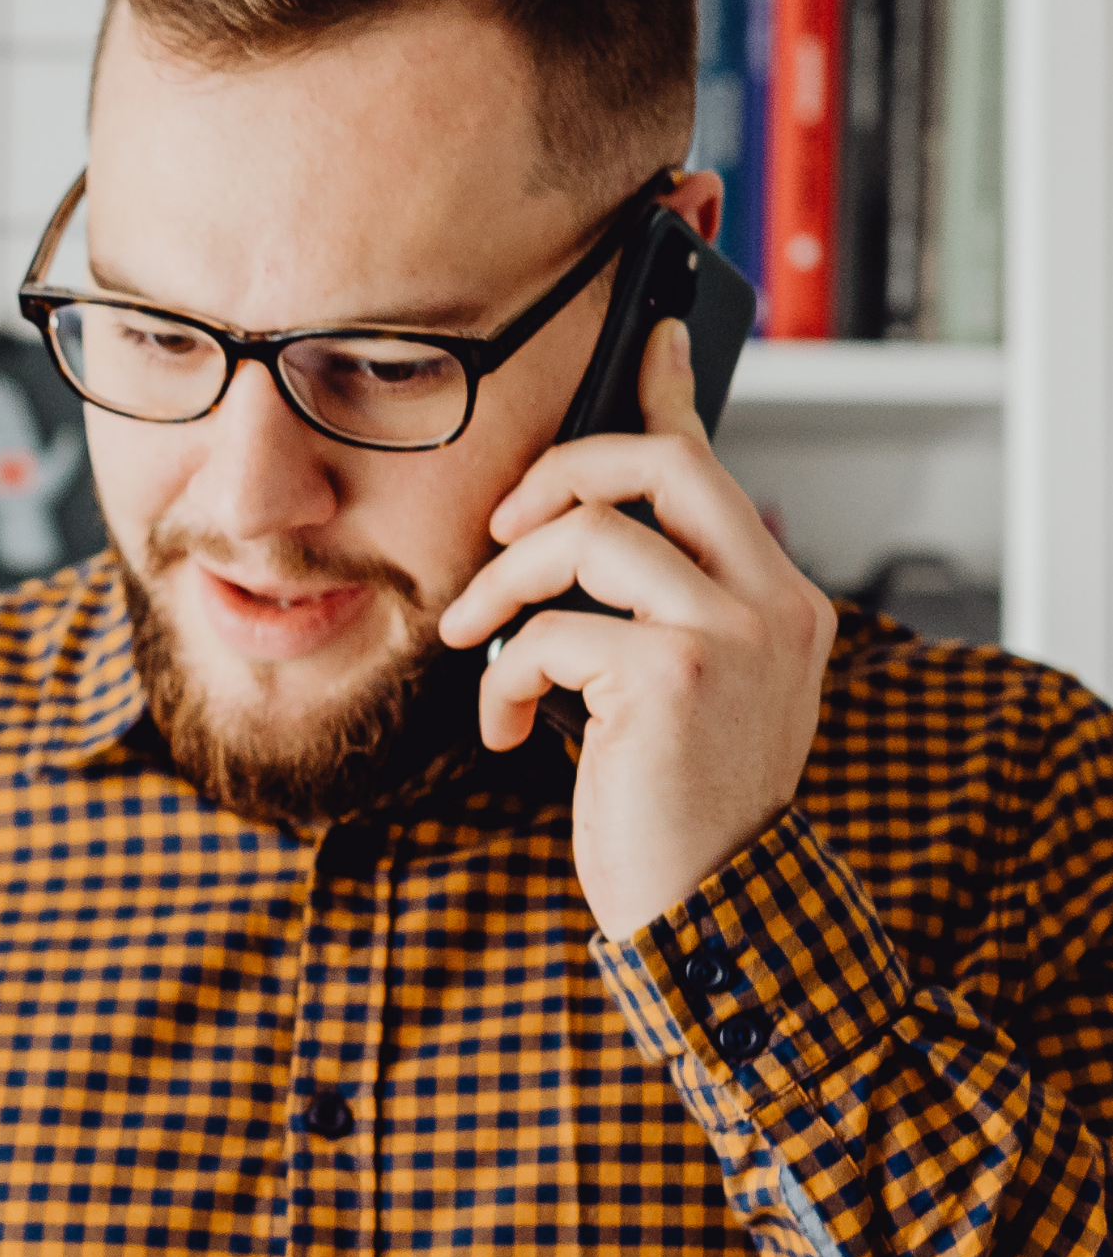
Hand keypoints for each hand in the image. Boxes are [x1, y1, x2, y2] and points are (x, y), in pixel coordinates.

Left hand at [438, 318, 835, 941]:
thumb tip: (584, 546)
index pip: (717, 467)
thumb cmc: (680, 817)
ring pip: (590, 534)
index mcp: (783, 603)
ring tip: (472, 642)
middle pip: (659, 463)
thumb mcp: (686, 701)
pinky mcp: (675, 673)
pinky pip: (553, 630)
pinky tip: (503, 730)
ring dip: (505, 584)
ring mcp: (733, 633)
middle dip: (557, 474)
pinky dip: (505, 675)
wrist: (712, 918)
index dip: (673, 392)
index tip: (646, 339)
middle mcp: (775, 604)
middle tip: (500, 530)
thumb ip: (663, 618)